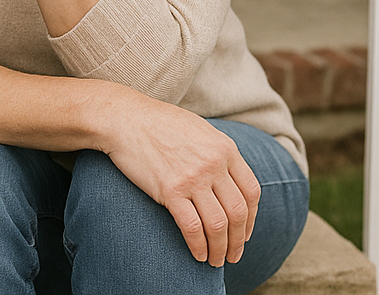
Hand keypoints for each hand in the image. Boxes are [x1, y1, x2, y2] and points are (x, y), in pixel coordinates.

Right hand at [101, 96, 261, 268]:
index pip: (251, 192)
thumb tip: (230, 180)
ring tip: (217, 260)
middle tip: (234, 255)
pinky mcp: (170, 190)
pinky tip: (199, 255)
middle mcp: (214, 164)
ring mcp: (193, 178)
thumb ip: (219, 153)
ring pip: (218, 224)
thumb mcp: (201, 130)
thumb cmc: (160, 123)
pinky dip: (199, 246)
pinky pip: (192, 227)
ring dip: (220, 249)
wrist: (126, 119)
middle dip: (238, 240)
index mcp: (225, 148)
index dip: (252, 218)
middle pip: (238, 212)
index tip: (245, 233)